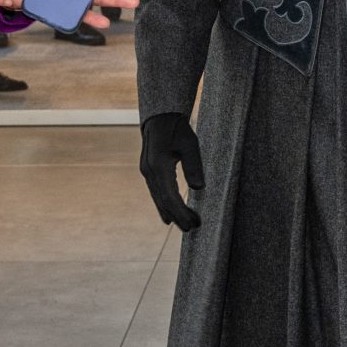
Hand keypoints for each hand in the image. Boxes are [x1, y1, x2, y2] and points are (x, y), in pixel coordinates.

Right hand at [139, 112, 203, 231]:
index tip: (193, 224)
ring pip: (158, 198)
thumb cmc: (177, 129)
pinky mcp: (148, 171)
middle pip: (163, 201)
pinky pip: (156, 192)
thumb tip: (199, 188)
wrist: (160, 117)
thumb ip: (193, 166)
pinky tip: (169, 216)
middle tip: (193, 229)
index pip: (170, 196)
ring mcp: (147, 172)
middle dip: (178, 217)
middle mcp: (149, 172)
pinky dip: (164, 205)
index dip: (181, 213)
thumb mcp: (190, 145)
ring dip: (171, 213)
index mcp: (159, 166)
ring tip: (185, 225)